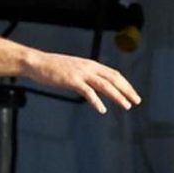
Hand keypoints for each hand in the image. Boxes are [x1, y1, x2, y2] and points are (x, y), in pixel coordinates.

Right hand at [23, 51, 141, 113]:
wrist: (37, 63)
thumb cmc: (54, 68)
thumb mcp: (75, 70)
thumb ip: (87, 77)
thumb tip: (96, 87)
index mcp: (91, 64)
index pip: (114, 74)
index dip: (125, 84)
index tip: (133, 94)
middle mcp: (89, 67)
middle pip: (113, 79)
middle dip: (127, 90)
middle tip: (136, 101)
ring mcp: (81, 73)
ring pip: (105, 85)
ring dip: (117, 96)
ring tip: (126, 105)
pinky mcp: (72, 80)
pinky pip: (88, 92)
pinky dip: (96, 101)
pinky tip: (102, 109)